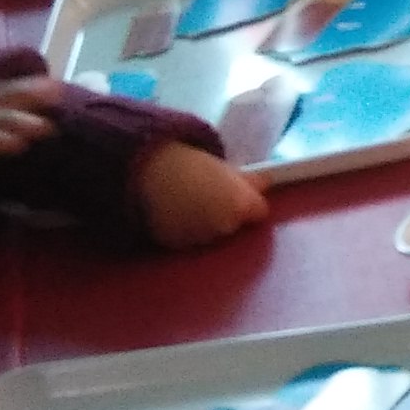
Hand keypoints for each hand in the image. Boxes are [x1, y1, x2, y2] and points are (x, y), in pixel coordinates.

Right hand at [132, 144, 269, 248]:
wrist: (145, 172)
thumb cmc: (186, 163)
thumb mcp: (221, 165)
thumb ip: (247, 179)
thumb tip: (265, 184)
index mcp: (242, 205)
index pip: (259, 212)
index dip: (249, 203)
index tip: (238, 195)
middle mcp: (227, 227)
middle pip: (236, 225)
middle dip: (227, 214)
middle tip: (208, 195)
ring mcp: (203, 240)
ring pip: (212, 234)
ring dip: (205, 224)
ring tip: (187, 202)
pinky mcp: (180, 246)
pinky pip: (189, 239)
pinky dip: (185, 230)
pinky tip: (174, 212)